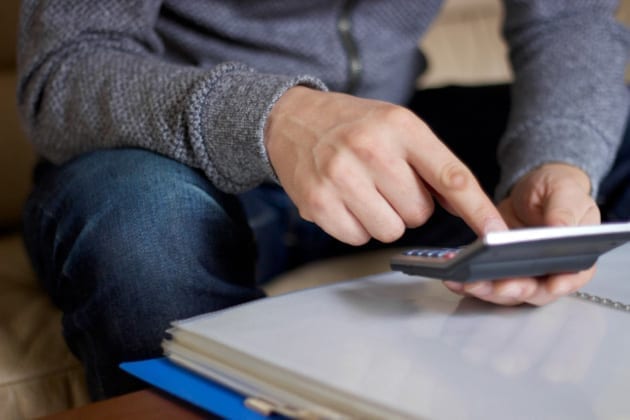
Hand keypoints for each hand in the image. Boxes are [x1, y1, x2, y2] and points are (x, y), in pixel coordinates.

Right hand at [265, 87, 505, 244]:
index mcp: (400, 126)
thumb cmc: (351, 125)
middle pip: (419, 214)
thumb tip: (465, 206)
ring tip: (363, 192)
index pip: (451, 176)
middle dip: (408, 206)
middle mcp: (371, 149)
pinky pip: (357, 238)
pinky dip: (355, 226)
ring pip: (389, 231)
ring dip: (382, 219)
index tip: (497, 234)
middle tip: (385, 183)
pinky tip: (344, 201)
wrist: (291, 120)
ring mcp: (340, 176)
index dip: (479, 210)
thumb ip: (432, 163)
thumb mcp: (397, 126)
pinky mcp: (317, 202)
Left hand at [444, 163, 600, 305]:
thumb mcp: (564, 193)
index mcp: (574, 256)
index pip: (572, 278)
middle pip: (534, 291)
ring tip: (468, 282)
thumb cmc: (557, 192)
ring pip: (506, 293)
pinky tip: (453, 277)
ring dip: (487, 291)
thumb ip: (564, 211)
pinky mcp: (498, 270)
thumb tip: (560, 229)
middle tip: (498, 285)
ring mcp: (522, 274)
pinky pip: (484, 282)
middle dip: (515, 290)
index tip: (550, 286)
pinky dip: (468, 283)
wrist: (533, 190)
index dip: (561, 284)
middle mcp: (548, 272)